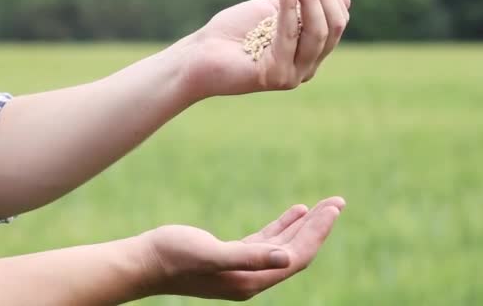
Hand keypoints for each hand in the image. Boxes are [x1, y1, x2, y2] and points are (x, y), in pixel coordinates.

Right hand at [140, 196, 345, 300]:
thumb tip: (287, 257)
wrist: (144, 262)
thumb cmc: (172, 256)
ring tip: (324, 205)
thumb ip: (249, 257)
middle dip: (318, 227)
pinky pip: (267, 241)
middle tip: (338, 202)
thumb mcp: (211, 254)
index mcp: (251, 281)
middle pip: (295, 251)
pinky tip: (295, 211)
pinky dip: (283, 225)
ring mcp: (243, 269)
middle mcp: (252, 278)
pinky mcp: (232, 257)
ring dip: (304, 225)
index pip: (296, 257)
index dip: (317, 233)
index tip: (333, 208)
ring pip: (284, 245)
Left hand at [181, 0, 350, 98]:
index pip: (336, 21)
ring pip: (318, 32)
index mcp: (309, 53)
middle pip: (333, 26)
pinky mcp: (277, 77)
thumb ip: (305, 7)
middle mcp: (306, 68)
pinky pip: (291, 35)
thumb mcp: (275, 11)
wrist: (199, 55)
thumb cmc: (234, 32)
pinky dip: (289, 7)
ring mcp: (293, 75)